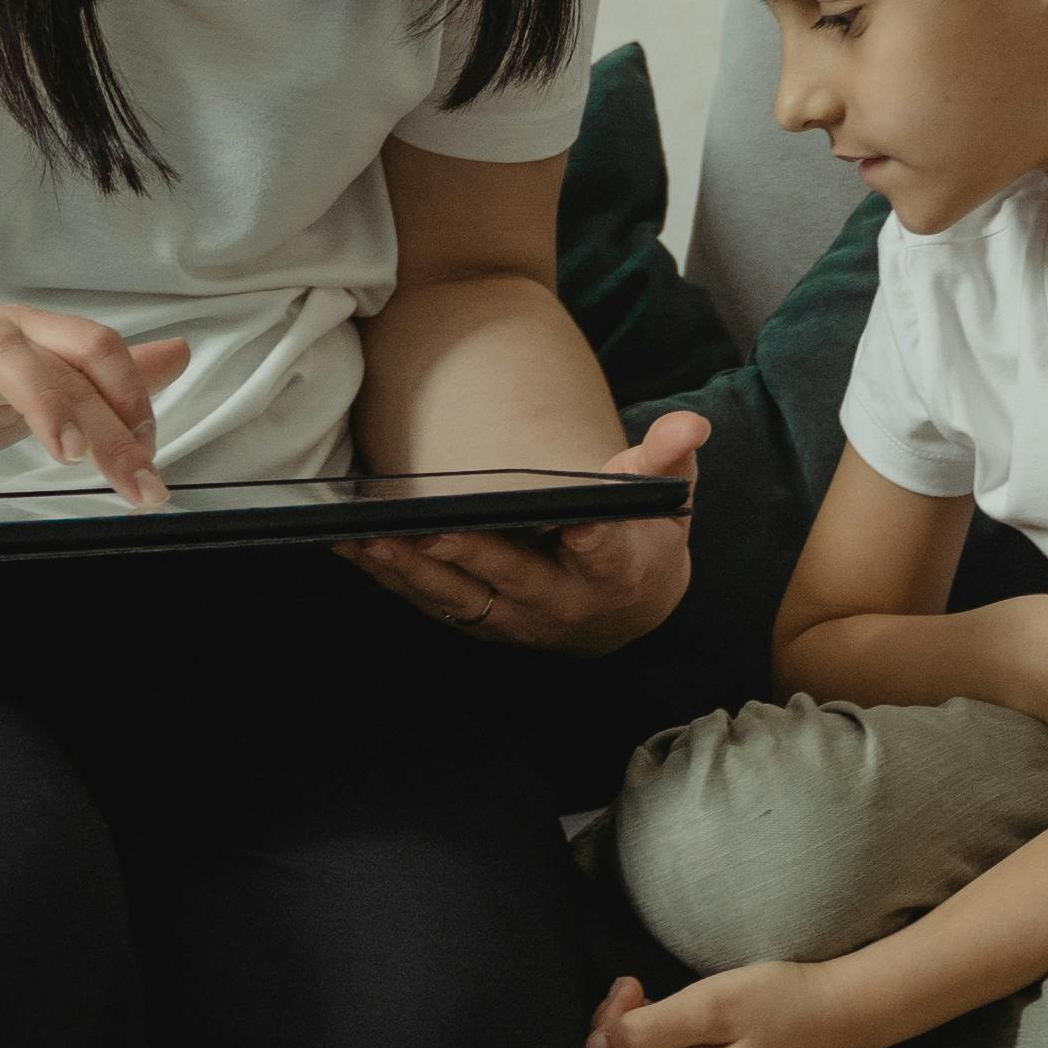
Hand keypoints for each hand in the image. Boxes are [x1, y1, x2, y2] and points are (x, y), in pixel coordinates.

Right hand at [0, 308, 193, 501]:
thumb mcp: (26, 393)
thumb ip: (97, 380)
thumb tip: (176, 356)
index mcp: (32, 339)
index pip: (102, 358)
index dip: (136, 407)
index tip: (149, 470)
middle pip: (66, 358)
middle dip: (111, 423)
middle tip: (136, 482)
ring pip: (2, 347)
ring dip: (42, 395)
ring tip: (67, 450)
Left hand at [339, 413, 704, 655]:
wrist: (627, 610)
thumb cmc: (643, 539)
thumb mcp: (667, 498)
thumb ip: (670, 458)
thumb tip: (691, 423)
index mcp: (617, 573)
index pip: (605, 554)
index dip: (591, 540)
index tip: (575, 523)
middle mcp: (564, 607)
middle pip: (515, 580)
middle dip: (473, 556)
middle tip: (434, 528)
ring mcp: (518, 621)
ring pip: (461, 599)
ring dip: (413, 571)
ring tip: (369, 540)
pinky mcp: (482, 623)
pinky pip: (433, 604)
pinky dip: (394, 580)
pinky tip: (356, 551)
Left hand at [585, 957, 874, 1047]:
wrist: (839, 1011)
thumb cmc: (784, 1006)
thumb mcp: (712, 1007)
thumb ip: (648, 1029)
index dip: (604, 1035)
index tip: (634, 993)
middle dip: (611, 1034)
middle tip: (638, 988)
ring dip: (629, 1031)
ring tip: (650, 992)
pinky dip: (648, 1037)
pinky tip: (667, 1008)